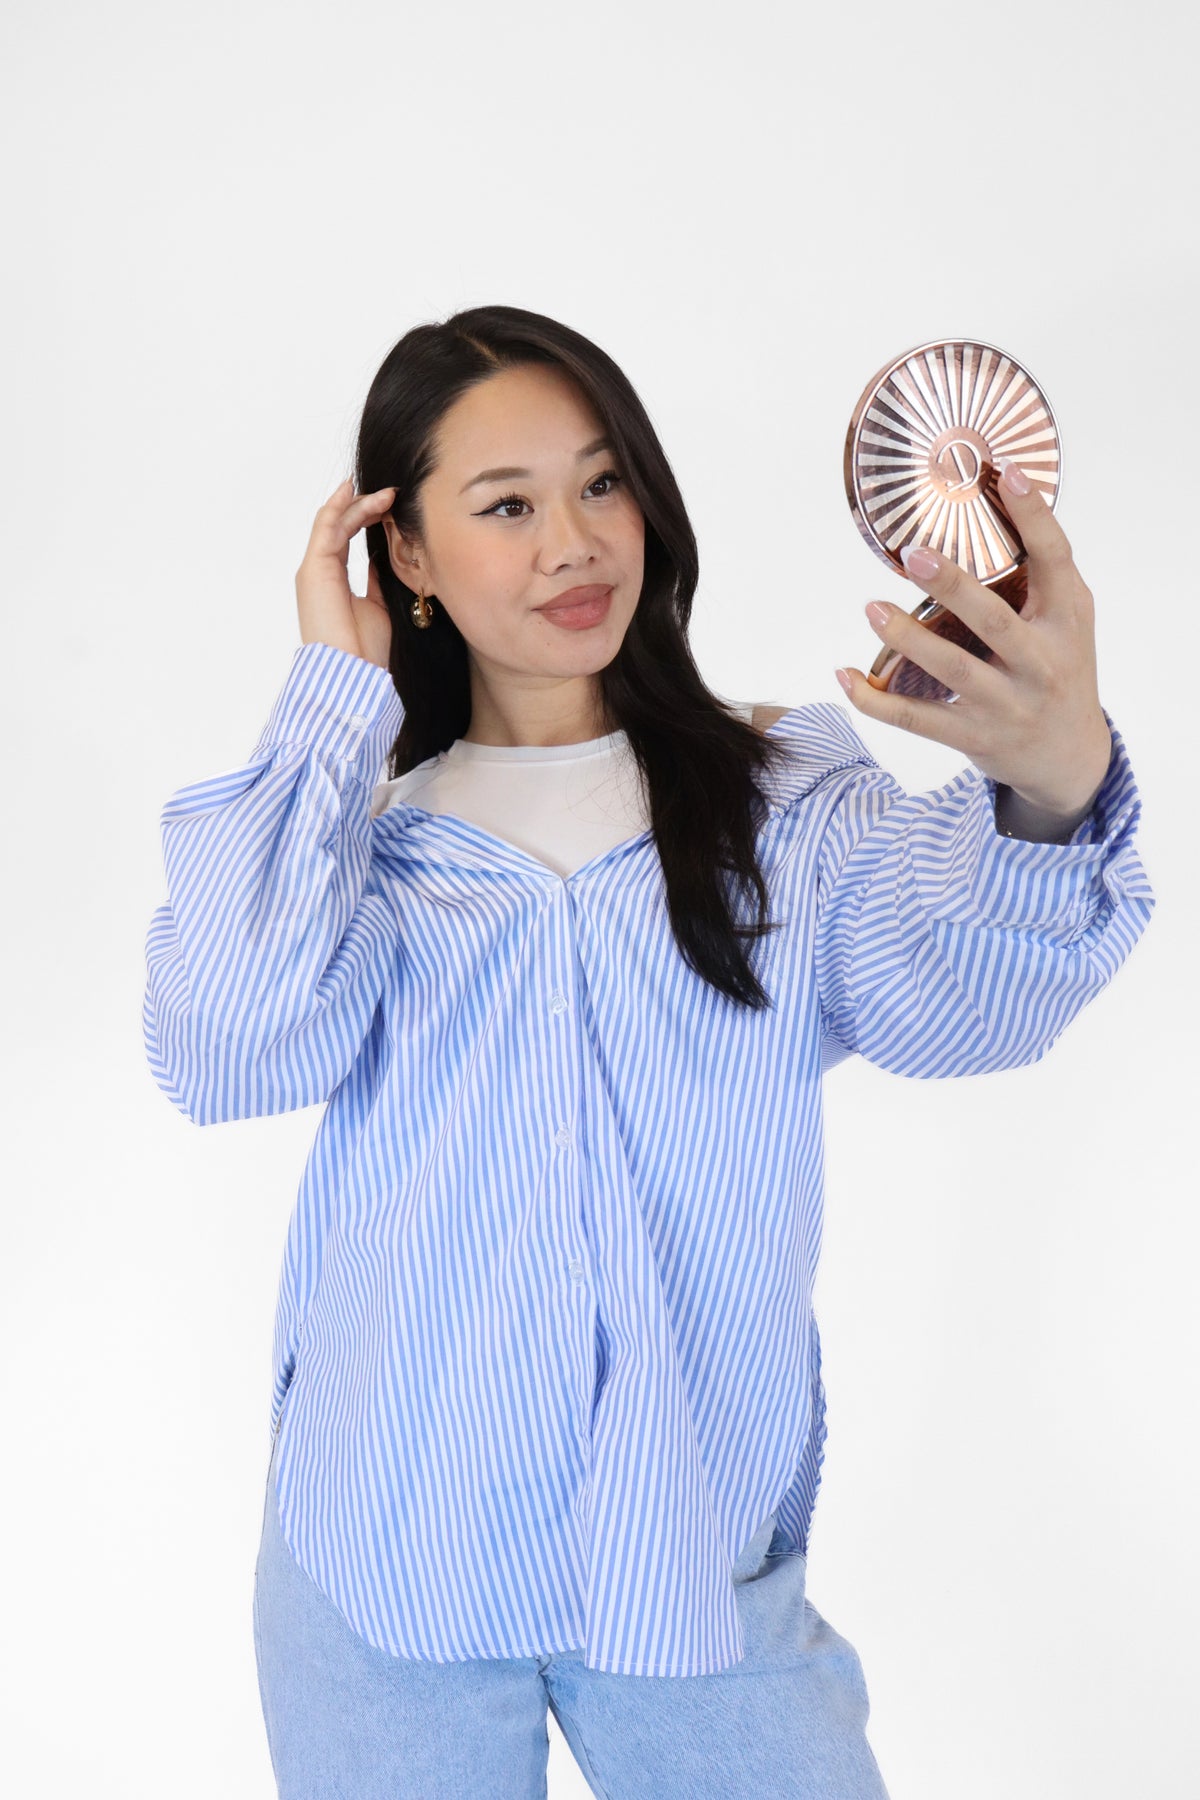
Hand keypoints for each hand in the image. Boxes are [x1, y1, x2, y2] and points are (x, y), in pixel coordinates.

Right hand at [295, 478, 396, 669]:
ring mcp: (314, 569)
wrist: (353, 672)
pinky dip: (340, 507)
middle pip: (339, 526)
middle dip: (364, 506)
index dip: (366, 519)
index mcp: (333, 581)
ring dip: (359, 503)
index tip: (390, 507)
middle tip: (391, 494)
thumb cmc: (367, 649)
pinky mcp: (314, 568)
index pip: (346, 539)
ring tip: (386, 493)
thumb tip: (386, 558)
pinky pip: (326, 528)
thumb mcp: (379, 605)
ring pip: (333, 522)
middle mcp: (319, 572)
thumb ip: (378, 580)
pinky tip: (355, 491)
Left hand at [835, 460, 1112, 827]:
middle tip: (913, 555)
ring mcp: (1006, 704)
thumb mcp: (1069, 621)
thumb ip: (1045, 574)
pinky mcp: (973, 736)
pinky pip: (918, 719)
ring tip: (872, 608)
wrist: (1069, 757)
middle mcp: (1040, 663)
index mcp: (1065, 622)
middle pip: (994, 621)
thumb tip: (1000, 499)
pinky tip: (845, 676)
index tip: (1007, 474)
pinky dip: (877, 701)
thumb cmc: (1061, 670)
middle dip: (952, 587)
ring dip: (907, 639)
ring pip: (953, 671)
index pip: (1055, 561)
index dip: (1034, 517)